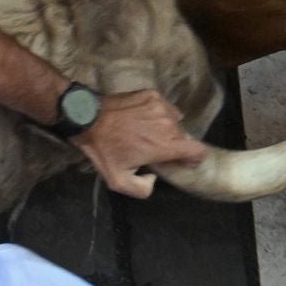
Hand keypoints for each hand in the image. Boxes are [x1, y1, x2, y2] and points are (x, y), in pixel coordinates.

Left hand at [73, 90, 209, 198]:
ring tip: (148, 133)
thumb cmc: (104, 150)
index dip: (194, 158)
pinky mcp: (152, 95)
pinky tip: (143, 120)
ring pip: (175, 122)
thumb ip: (142, 189)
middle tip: (156, 149)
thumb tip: (154, 178)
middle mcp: (168, 124)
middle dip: (175, 146)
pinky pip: (165, 108)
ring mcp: (161, 107)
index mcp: (164, 146)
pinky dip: (159, 115)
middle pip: (184, 137)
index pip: (198, 151)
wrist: (87, 118)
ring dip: (166, 130)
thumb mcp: (118, 181)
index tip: (184, 161)